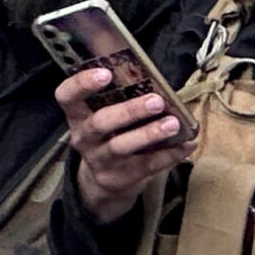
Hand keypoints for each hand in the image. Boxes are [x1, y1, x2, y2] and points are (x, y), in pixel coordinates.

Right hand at [58, 62, 189, 223]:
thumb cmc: (110, 134)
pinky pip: (146, 165)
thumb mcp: (104, 115)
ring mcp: (100, 160)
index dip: (82, 83)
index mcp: (78, 115)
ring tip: (173, 123)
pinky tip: (187, 144)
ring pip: (121, 146)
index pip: (67, 96)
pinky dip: (169, 154)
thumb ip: (119, 97)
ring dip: (149, 133)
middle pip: (100, 122)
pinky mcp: (119, 178)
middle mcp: (84, 137)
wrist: (102, 181)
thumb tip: (154, 78)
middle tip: (156, 101)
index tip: (105, 73)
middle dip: (129, 111)